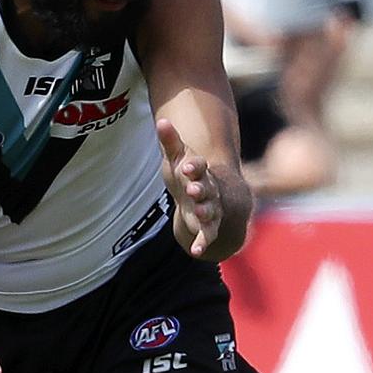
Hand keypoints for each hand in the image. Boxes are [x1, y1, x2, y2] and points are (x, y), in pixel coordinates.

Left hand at [157, 118, 222, 259]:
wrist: (202, 195)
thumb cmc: (187, 173)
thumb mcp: (178, 157)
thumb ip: (171, 141)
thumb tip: (162, 121)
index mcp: (200, 171)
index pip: (199, 166)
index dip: (194, 166)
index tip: (187, 165)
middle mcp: (208, 189)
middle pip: (207, 188)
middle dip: (201, 188)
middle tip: (193, 189)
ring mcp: (210, 207)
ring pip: (211, 210)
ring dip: (206, 211)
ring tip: (200, 213)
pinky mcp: (208, 226)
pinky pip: (208, 235)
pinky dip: (203, 243)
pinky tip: (196, 251)